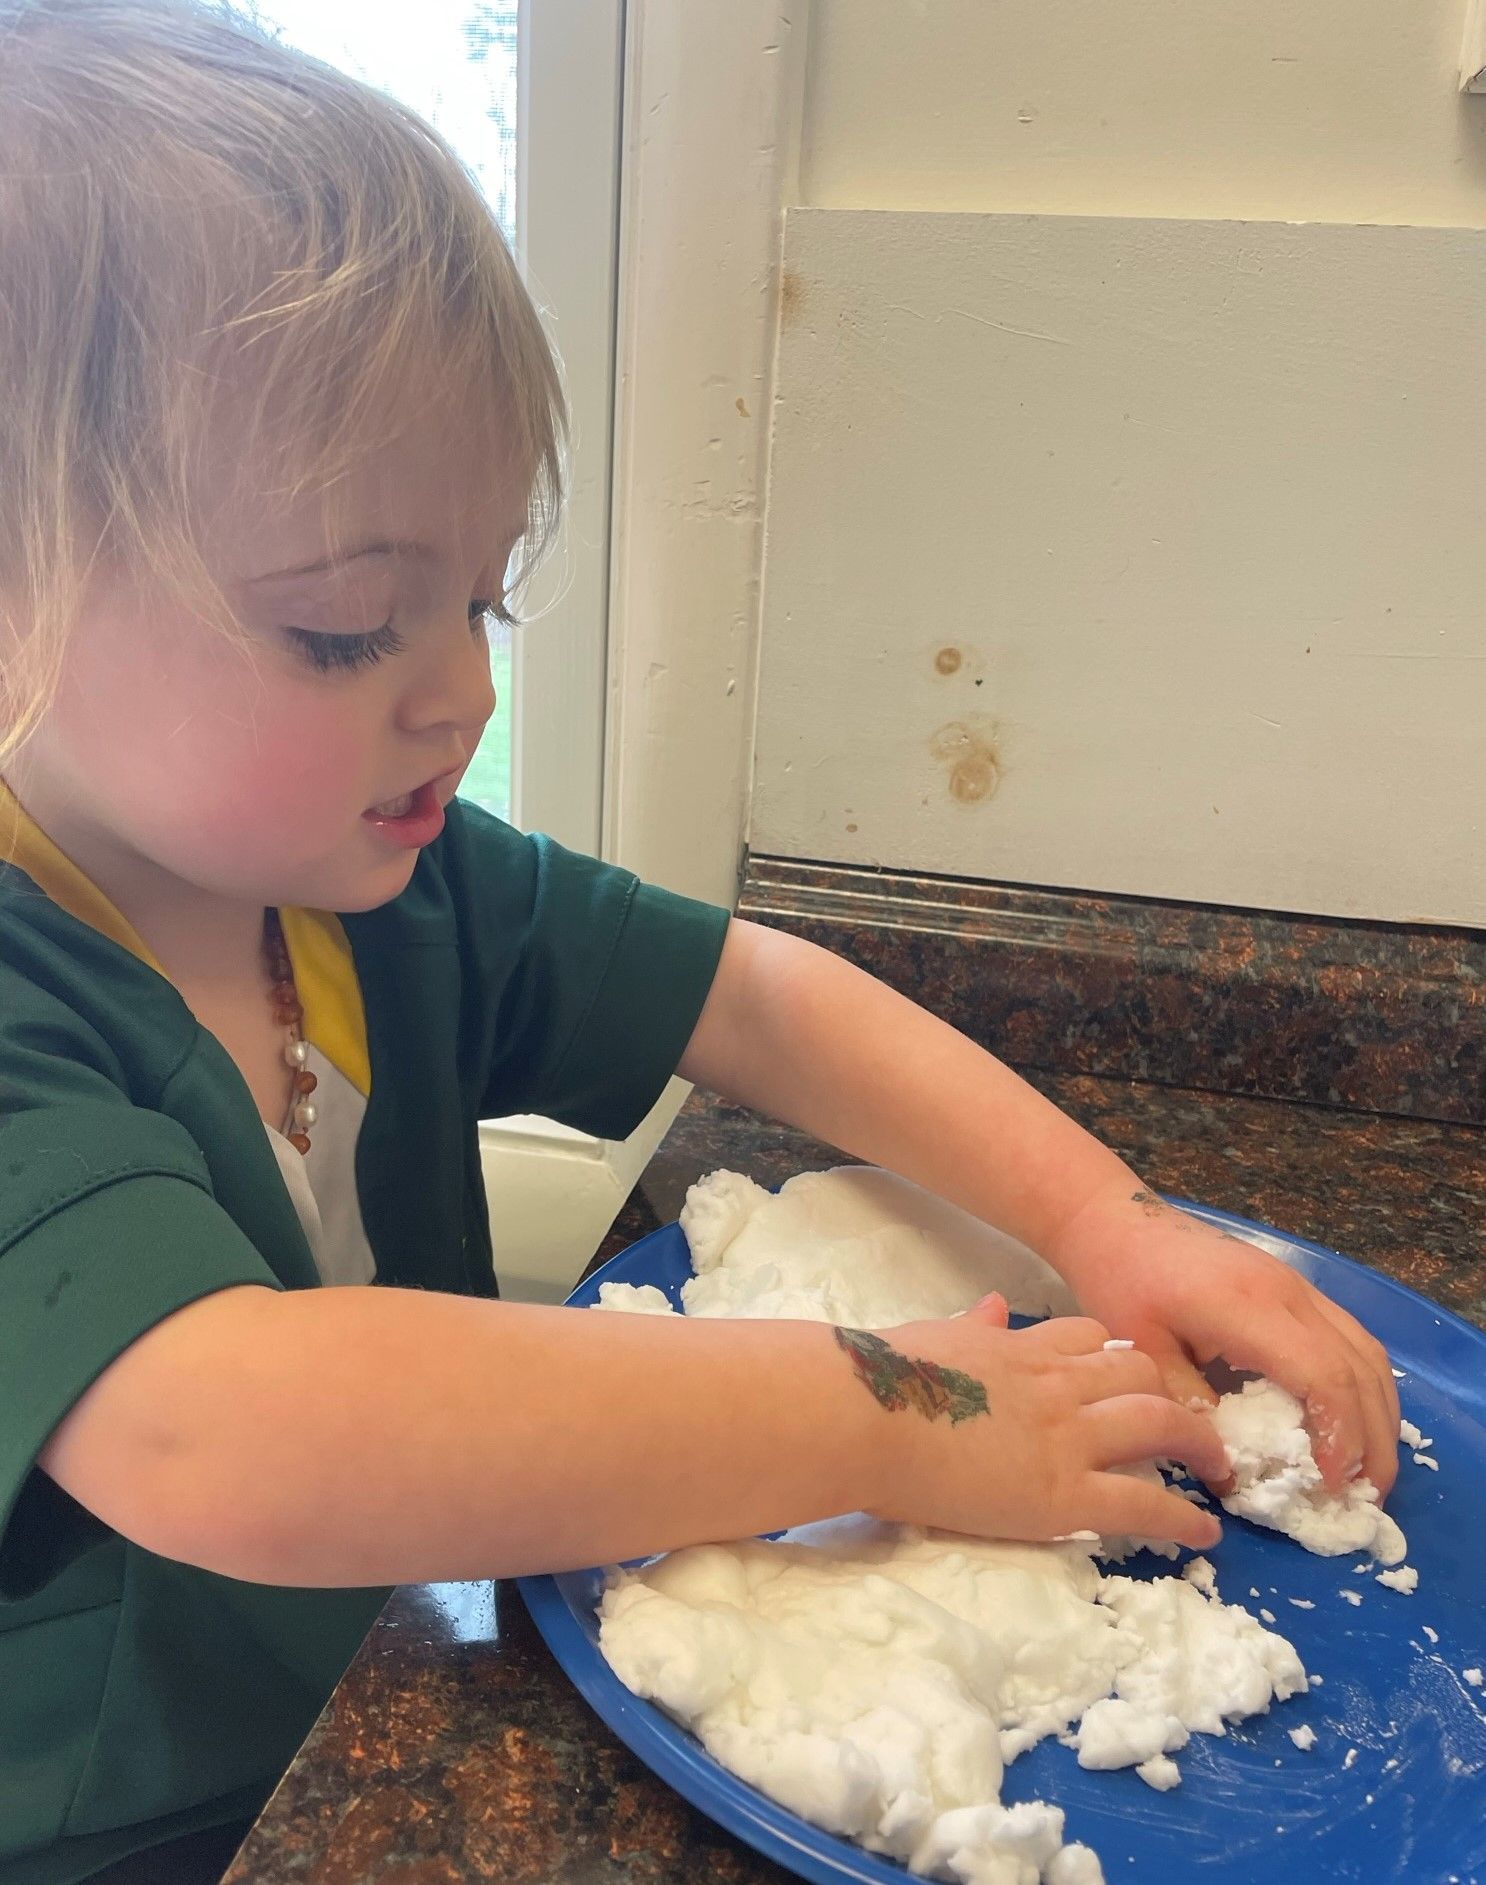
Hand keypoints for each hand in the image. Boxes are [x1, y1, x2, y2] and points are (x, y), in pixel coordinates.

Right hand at [866, 1293, 1227, 1550]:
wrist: (864, 1417)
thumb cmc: (880, 1378)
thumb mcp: (934, 1336)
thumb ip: (972, 1326)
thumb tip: (991, 1306)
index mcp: (1020, 1348)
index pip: (1089, 1338)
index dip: (1113, 1355)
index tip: (1125, 1376)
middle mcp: (1058, 1384)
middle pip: (1139, 1371)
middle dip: (1171, 1391)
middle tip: (1188, 1421)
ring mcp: (1067, 1438)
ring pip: (1158, 1423)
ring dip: (1197, 1444)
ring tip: (1215, 1468)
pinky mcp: (1064, 1496)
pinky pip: (1142, 1504)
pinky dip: (1182, 1519)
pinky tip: (1204, 1535)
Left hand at [1044, 1182, 1399, 1497]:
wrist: (1116, 1219)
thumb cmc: (1120, 1281)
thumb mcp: (1140, 1353)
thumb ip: (1188, 1412)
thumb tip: (1231, 1477)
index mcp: (1247, 1308)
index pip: (1323, 1376)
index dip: (1341, 1437)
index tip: (1334, 1488)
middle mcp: (1288, 1292)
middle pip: (1360, 1368)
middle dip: (1373, 1440)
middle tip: (1369, 1499)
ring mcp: (1298, 1284)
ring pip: (1368, 1352)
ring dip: (1379, 1415)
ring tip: (1368, 1472)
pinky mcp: (1296, 1286)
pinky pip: (1352, 1338)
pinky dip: (1364, 1386)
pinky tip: (1353, 1423)